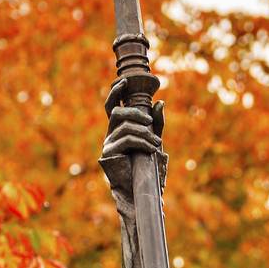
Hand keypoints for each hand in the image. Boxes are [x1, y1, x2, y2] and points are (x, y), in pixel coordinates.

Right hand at [99, 78, 166, 203]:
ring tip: (157, 144)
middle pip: (117, 112)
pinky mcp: (109, 154)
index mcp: (118, 127)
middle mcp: (110, 133)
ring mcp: (108, 143)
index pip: (112, 105)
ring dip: (145, 133)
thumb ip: (157, 122)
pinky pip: (126, 140)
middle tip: (150, 121)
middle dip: (135, 113)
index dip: (115, 91)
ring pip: (125, 126)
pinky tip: (151, 149)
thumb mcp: (154, 139)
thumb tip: (160, 102)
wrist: (141, 187)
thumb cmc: (146, 163)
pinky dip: (142, 142)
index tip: (125, 81)